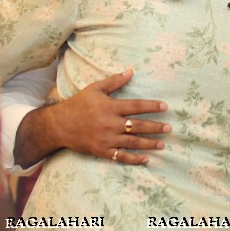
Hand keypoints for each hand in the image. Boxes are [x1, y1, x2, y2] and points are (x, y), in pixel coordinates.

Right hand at [43, 69, 170, 164]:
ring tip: (162, 144)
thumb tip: (131, 71)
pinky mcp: (103, 151)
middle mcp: (110, 124)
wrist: (60, 125)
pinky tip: (146, 159)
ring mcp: (107, 139)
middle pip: (138, 126)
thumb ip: (114, 81)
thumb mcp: (95, 89)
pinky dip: (134, 159)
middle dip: (155, 127)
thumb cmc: (79, 104)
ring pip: (133, 142)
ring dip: (149, 144)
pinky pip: (121, 157)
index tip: (165, 107)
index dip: (151, 106)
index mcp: (110, 107)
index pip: (136, 106)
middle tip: (169, 128)